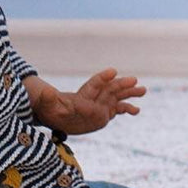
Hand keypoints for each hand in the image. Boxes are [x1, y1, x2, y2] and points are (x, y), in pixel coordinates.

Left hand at [31, 68, 145, 134]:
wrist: (57, 115)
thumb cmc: (52, 108)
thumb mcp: (48, 104)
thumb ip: (48, 98)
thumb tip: (45, 92)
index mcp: (82, 95)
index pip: (94, 85)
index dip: (103, 78)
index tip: (112, 72)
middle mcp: (94, 98)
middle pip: (110, 89)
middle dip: (121, 84)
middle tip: (134, 80)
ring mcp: (101, 104)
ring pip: (118, 97)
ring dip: (130, 93)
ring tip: (143, 90)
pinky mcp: (105, 113)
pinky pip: (118, 109)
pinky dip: (127, 109)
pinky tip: (137, 111)